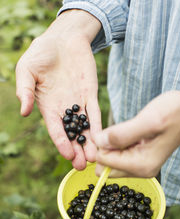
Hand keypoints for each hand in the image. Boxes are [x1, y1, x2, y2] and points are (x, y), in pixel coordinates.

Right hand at [16, 10, 101, 169]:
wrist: (63, 39)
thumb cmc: (41, 53)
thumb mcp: (27, 70)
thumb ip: (24, 90)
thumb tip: (23, 112)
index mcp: (48, 106)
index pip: (55, 129)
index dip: (61, 142)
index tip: (67, 155)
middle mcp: (64, 109)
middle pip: (72, 134)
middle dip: (77, 150)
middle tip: (83, 166)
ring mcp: (78, 104)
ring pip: (85, 128)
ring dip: (90, 143)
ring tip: (95, 159)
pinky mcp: (91, 95)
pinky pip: (95, 113)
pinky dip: (99, 126)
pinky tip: (103, 139)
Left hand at [94, 89, 179, 176]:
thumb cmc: (174, 112)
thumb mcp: (147, 120)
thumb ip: (121, 134)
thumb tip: (98, 142)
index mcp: (141, 165)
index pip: (104, 163)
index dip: (102, 144)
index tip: (112, 130)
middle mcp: (140, 170)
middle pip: (106, 167)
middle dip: (105, 148)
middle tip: (118, 130)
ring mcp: (141, 165)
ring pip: (111, 161)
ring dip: (112, 145)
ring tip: (128, 130)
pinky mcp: (140, 158)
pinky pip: (119, 155)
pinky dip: (119, 143)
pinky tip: (131, 132)